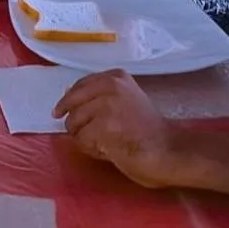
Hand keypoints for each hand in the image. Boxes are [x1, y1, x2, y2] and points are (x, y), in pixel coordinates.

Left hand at [54, 70, 178, 188]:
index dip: (69, 101)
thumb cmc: (147, 129)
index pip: (79, 85)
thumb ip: (99, 96)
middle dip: (74, 121)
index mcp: (115, 76)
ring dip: (84, 138)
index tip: (60, 112)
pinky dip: (90, 149)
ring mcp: (107, 104)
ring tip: (105, 144)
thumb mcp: (125, 100)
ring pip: (73, 123)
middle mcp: (110, 85)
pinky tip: (108, 151)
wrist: (167, 149)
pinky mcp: (104, 126)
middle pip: (72, 103)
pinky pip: (81, 140)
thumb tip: (67, 96)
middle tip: (81, 134)